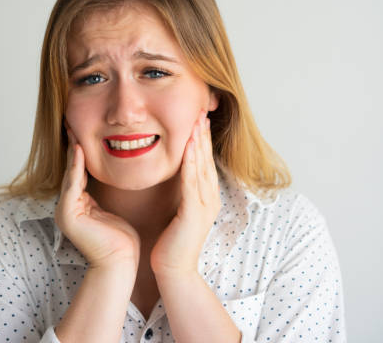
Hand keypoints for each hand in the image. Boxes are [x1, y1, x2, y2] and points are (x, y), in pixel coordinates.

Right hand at [54, 127, 140, 269]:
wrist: (120, 263)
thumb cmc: (121, 240)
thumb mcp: (111, 210)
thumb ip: (104, 195)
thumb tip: (112, 178)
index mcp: (77, 206)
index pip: (78, 173)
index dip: (80, 152)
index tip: (81, 132)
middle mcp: (67, 206)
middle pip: (71, 170)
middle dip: (72, 146)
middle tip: (71, 122)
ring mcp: (65, 211)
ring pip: (70, 175)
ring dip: (73, 152)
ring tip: (73, 129)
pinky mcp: (68, 214)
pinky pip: (73, 185)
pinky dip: (76, 167)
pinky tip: (79, 150)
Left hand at [150, 109, 220, 277]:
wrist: (175, 270)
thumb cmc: (172, 242)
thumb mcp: (179, 212)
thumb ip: (182, 195)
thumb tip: (177, 179)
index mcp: (206, 197)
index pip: (205, 163)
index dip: (202, 141)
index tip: (198, 120)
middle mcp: (210, 198)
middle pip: (207, 160)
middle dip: (204, 135)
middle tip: (201, 112)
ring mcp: (204, 205)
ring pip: (202, 168)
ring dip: (200, 143)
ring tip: (197, 122)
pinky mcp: (194, 213)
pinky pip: (192, 183)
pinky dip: (192, 163)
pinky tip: (189, 148)